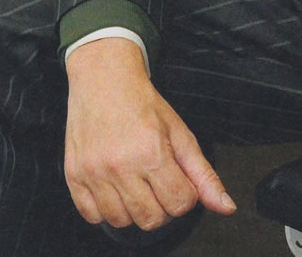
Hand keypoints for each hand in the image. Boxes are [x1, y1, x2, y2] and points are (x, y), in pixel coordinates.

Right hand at [64, 38, 235, 232]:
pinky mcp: (74, 176)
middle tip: (158, 182)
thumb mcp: (180, 133)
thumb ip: (204, 174)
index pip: (180, 203)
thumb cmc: (143, 104)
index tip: (178, 179)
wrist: (104, 80)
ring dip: (134, 209)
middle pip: (152, 220)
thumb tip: (227, 206)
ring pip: (122, 222)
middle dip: (162, 206)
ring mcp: (94, 173)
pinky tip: (114, 187)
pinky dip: (106, 209)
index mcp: (151, 152)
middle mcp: (120, 166)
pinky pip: (92, 216)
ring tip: (136, 182)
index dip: (185, 195)